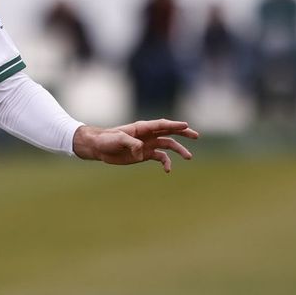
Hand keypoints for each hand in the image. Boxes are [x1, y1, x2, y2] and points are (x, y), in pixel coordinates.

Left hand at [76, 119, 198, 171]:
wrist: (99, 148)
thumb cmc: (107, 140)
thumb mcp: (118, 139)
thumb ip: (131, 143)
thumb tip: (142, 151)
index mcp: (142, 128)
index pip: (162, 125)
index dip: (174, 125)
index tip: (186, 125)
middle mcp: (148, 135)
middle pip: (170, 132)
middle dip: (183, 133)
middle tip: (196, 136)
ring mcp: (148, 144)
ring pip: (168, 145)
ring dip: (179, 150)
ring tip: (189, 157)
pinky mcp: (145, 154)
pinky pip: (160, 157)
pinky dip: (166, 163)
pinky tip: (168, 170)